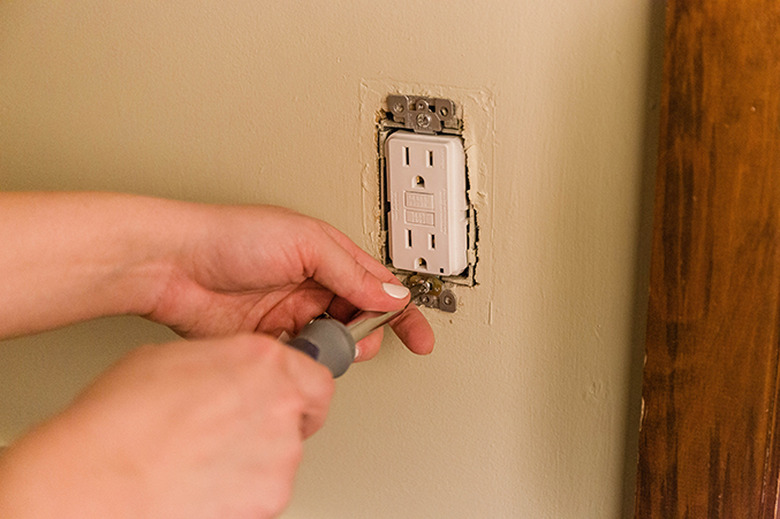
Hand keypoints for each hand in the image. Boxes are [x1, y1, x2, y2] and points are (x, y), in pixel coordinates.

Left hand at [0, 193, 433, 359]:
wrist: (173, 265)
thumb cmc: (230, 236)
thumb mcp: (304, 243)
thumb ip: (351, 272)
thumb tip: (391, 293)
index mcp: (328, 254)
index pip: (378, 284)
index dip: (402, 310)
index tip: (420, 337)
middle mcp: (312, 283)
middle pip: (358, 318)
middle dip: (365, 333)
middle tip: (352, 337)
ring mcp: (289, 312)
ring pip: (331, 343)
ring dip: (333, 349)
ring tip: (319, 343)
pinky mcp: (266, 338)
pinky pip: (299, 358)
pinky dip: (304, 362)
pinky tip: (296, 354)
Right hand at [0, 334, 333, 518]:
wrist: (98, 483)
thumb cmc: (119, 422)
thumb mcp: (169, 359)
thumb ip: (220, 362)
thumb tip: (228, 370)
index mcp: (261, 360)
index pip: (315, 376)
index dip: (299, 391)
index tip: (285, 398)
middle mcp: (279, 403)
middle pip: (301, 417)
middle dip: (275, 423)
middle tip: (235, 431)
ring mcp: (279, 455)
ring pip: (283, 456)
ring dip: (255, 457)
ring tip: (206, 458)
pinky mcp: (269, 499)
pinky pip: (266, 491)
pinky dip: (245, 490)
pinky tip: (207, 481)